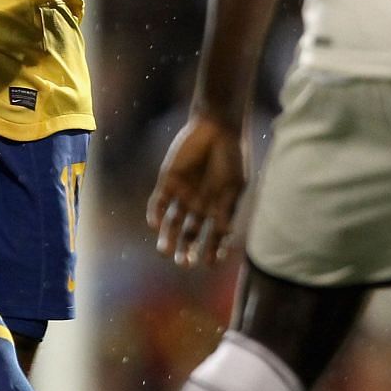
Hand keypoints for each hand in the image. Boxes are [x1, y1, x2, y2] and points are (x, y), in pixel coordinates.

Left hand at [147, 113, 247, 267]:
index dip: (212, 251)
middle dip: (187, 250)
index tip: (210, 264)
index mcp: (218, 207)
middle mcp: (199, 205)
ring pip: (171, 224)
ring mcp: (182, 194)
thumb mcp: (234, 186)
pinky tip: (157, 225)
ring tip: (166, 251)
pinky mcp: (167, 182)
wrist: (217, 127)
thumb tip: (224, 236)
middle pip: (189, 234)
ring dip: (168, 238)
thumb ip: (227, 210)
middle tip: (185, 263)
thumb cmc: (232, 156)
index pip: (214, 236)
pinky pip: (158, 203)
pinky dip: (156, 215)